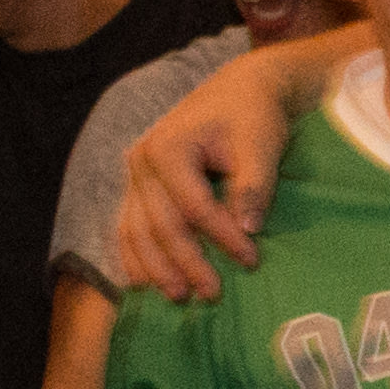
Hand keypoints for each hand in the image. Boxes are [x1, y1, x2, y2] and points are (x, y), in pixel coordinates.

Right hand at [114, 49, 304, 297]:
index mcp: (167, 146)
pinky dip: (137, 255)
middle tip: (212, 293)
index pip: (193, 205)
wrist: (239, 91)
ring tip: (179, 297)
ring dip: (156, 268)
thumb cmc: (252, 115)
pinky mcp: (139, 186)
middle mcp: (140, 161)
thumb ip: (253, 184)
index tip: (251, 259)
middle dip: (186, 262)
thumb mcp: (260, 143)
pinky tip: (144, 283)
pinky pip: (129, 226)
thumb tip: (247, 228)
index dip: (220, 236)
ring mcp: (134, 175)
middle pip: (159, 223)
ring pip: (137, 230)